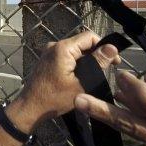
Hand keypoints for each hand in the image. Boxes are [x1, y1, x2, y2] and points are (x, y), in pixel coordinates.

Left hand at [0, 30, 120, 145]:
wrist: (31, 108)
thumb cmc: (55, 98)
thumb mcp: (82, 82)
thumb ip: (97, 64)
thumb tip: (112, 48)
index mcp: (62, 48)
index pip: (90, 37)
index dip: (105, 46)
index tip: (114, 61)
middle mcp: (55, 45)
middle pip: (83, 43)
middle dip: (97, 54)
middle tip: (108, 69)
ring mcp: (50, 52)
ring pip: (76, 50)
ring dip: (88, 60)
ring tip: (98, 74)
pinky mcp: (48, 60)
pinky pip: (68, 56)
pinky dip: (78, 63)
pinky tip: (84, 76)